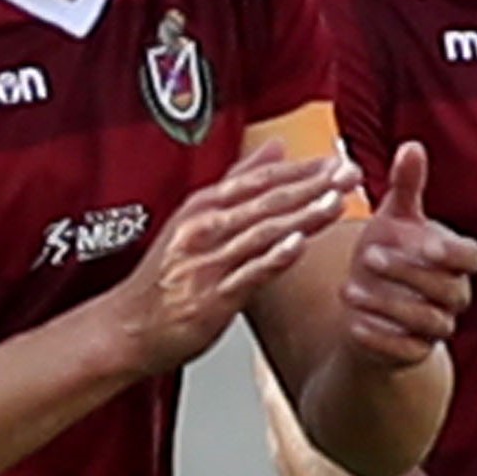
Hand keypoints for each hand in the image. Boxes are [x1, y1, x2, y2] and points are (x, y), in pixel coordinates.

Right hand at [109, 145, 348, 375]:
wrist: (126, 328)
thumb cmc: (164, 277)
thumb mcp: (195, 219)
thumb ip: (240, 181)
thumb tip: (276, 147)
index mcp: (203, 207)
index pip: (259, 179)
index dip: (301, 169)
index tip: (337, 159)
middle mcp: (204, 229)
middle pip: (265, 201)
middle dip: (312, 186)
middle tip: (349, 173)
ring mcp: (207, 263)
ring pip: (261, 233)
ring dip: (302, 216)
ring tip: (336, 201)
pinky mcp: (210, 298)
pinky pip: (247, 274)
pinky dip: (274, 258)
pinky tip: (299, 246)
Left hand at [340, 141, 476, 367]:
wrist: (369, 306)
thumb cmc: (388, 253)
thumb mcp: (393, 218)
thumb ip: (407, 186)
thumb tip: (412, 145)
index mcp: (455, 260)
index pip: (472, 257)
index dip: (452, 253)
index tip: (425, 244)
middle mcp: (454, 295)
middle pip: (447, 289)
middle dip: (409, 273)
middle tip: (369, 256)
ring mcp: (437, 327)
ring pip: (427, 322)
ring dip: (388, 307)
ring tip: (348, 289)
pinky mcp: (414, 353)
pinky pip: (405, 350)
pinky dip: (380, 338)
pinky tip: (352, 323)